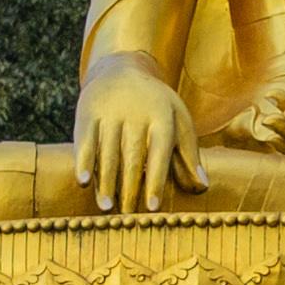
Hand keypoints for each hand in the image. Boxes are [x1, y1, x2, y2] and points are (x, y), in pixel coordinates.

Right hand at [76, 55, 198, 211]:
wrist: (121, 69)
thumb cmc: (156, 105)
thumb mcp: (178, 120)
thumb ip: (189, 154)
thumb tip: (202, 187)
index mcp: (162, 117)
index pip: (159, 154)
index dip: (155, 181)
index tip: (151, 207)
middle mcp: (136, 114)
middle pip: (132, 157)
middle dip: (129, 188)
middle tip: (127, 215)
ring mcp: (110, 112)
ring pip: (107, 152)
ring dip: (106, 182)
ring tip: (106, 208)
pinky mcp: (87, 112)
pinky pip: (84, 140)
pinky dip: (82, 161)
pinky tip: (83, 181)